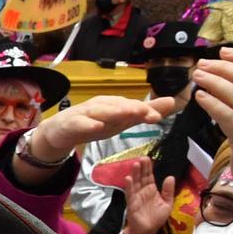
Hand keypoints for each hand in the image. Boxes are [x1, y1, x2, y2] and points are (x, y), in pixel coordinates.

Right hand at [19, 93, 176, 169]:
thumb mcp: (121, 121)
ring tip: (128, 114)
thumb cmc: (94, 123)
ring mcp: (84, 113)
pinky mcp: (70, 123)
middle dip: (132, 107)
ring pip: (100, 111)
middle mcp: (101, 105)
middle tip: (147, 111)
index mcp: (114, 104)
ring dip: (113, 111)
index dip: (145, 110)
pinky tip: (98, 126)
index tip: (159, 115)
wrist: (59, 132)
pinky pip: (80, 123)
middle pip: (117, 105)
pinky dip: (89, 124)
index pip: (131, 106)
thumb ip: (145, 113)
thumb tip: (173, 102)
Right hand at [119, 164, 176, 233]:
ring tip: (135, 164)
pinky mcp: (132, 203)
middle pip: (141, 177)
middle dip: (142, 167)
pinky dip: (129, 186)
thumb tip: (170, 177)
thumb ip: (168, 191)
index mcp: (151, 190)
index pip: (149, 176)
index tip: (149, 159)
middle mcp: (143, 191)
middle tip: (142, 158)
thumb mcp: (167, 203)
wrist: (148, 231)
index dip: (149, 168)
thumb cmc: (156, 218)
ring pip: (135, 183)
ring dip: (135, 173)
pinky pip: (130, 193)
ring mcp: (136, 197)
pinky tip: (129, 178)